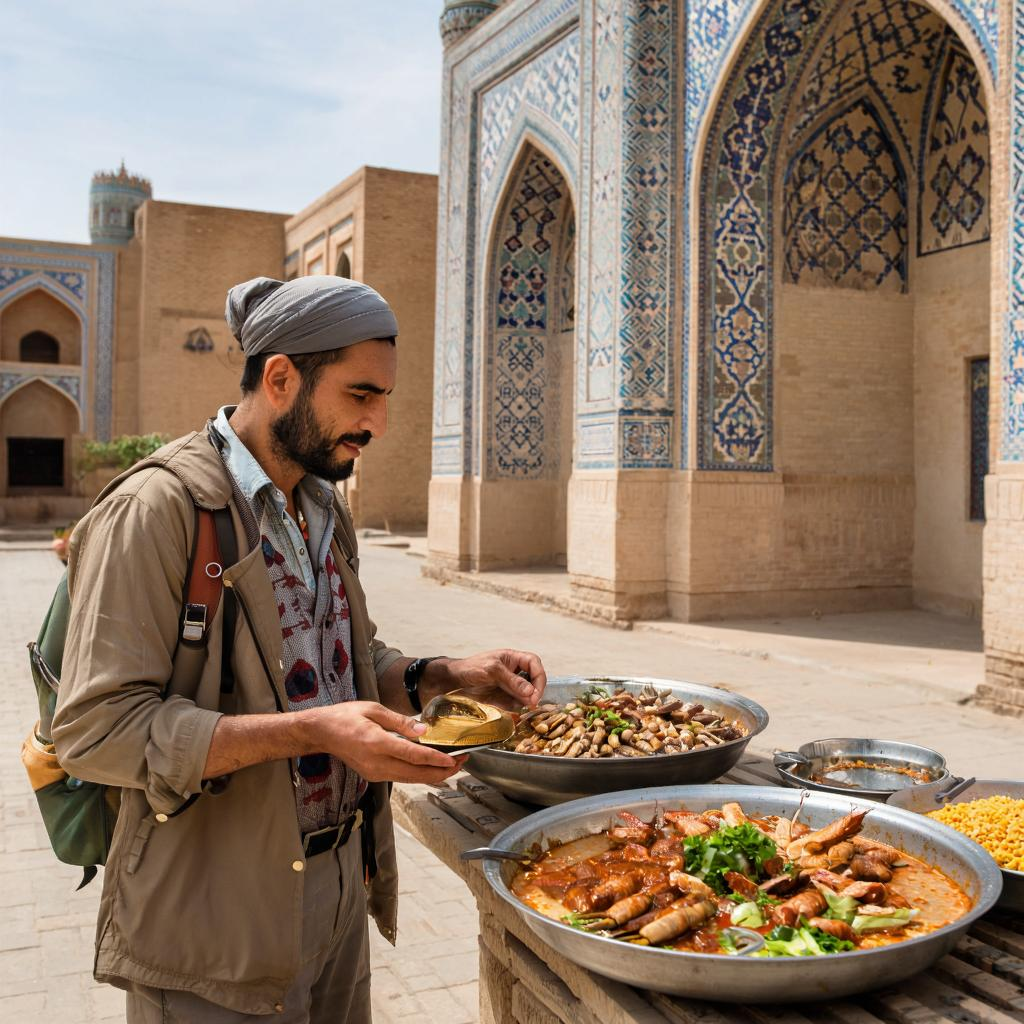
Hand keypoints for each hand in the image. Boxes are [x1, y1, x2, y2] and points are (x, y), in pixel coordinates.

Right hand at [304, 701, 466, 783]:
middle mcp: (377, 763)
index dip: (436, 759)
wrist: (321, 733)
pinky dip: (420, 774)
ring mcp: (375, 772)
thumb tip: (423, 729)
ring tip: (453, 765)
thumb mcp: (374, 709)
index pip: (413, 755)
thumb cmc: (345, 716)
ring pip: (411, 779)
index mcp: (377, 743)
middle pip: (416, 774)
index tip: (453, 759)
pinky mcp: (374, 776)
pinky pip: (402, 778)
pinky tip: (432, 767)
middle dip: (442, 771)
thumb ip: (399, 721)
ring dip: (434, 774)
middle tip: (463, 762)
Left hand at [438, 649, 547, 709]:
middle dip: (535, 692)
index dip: (539, 677)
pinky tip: (511, 709)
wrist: (452, 682)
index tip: (536, 692)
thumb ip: (512, 680)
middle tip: (531, 704)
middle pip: (534, 680)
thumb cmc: (470, 668)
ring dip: (526, 701)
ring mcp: (509, 686)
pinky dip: (516, 708)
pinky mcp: (503, 698)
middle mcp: (514, 672)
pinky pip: (516, 704)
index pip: (534, 664)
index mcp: (513, 659)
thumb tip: (531, 692)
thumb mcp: (492, 670)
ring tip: (522, 707)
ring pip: (526, 694)